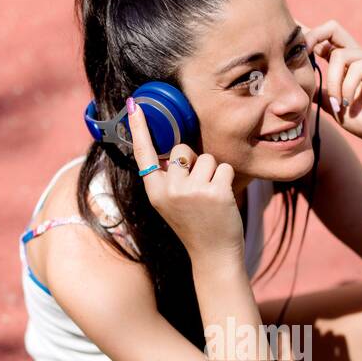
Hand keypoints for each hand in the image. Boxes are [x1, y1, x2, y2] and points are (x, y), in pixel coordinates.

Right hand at [125, 97, 244, 264]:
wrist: (212, 255)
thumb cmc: (194, 225)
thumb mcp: (170, 203)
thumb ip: (168, 178)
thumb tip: (176, 150)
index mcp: (155, 191)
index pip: (144, 153)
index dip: (139, 128)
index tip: (134, 105)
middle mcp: (170, 189)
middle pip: (182, 149)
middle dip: (193, 162)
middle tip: (197, 191)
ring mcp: (192, 190)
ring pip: (206, 157)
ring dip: (213, 173)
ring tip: (210, 197)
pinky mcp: (215, 192)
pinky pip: (224, 168)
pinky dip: (227, 180)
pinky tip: (222, 201)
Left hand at [297, 19, 361, 145]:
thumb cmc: (358, 120)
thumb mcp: (330, 103)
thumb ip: (316, 90)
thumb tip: (293, 84)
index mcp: (343, 62)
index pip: (323, 40)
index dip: (307, 35)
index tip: (288, 40)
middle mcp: (357, 54)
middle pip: (332, 28)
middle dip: (314, 37)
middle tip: (303, 55)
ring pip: (340, 56)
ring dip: (333, 83)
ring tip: (336, 103)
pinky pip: (356, 68)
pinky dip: (347, 87)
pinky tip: (348, 103)